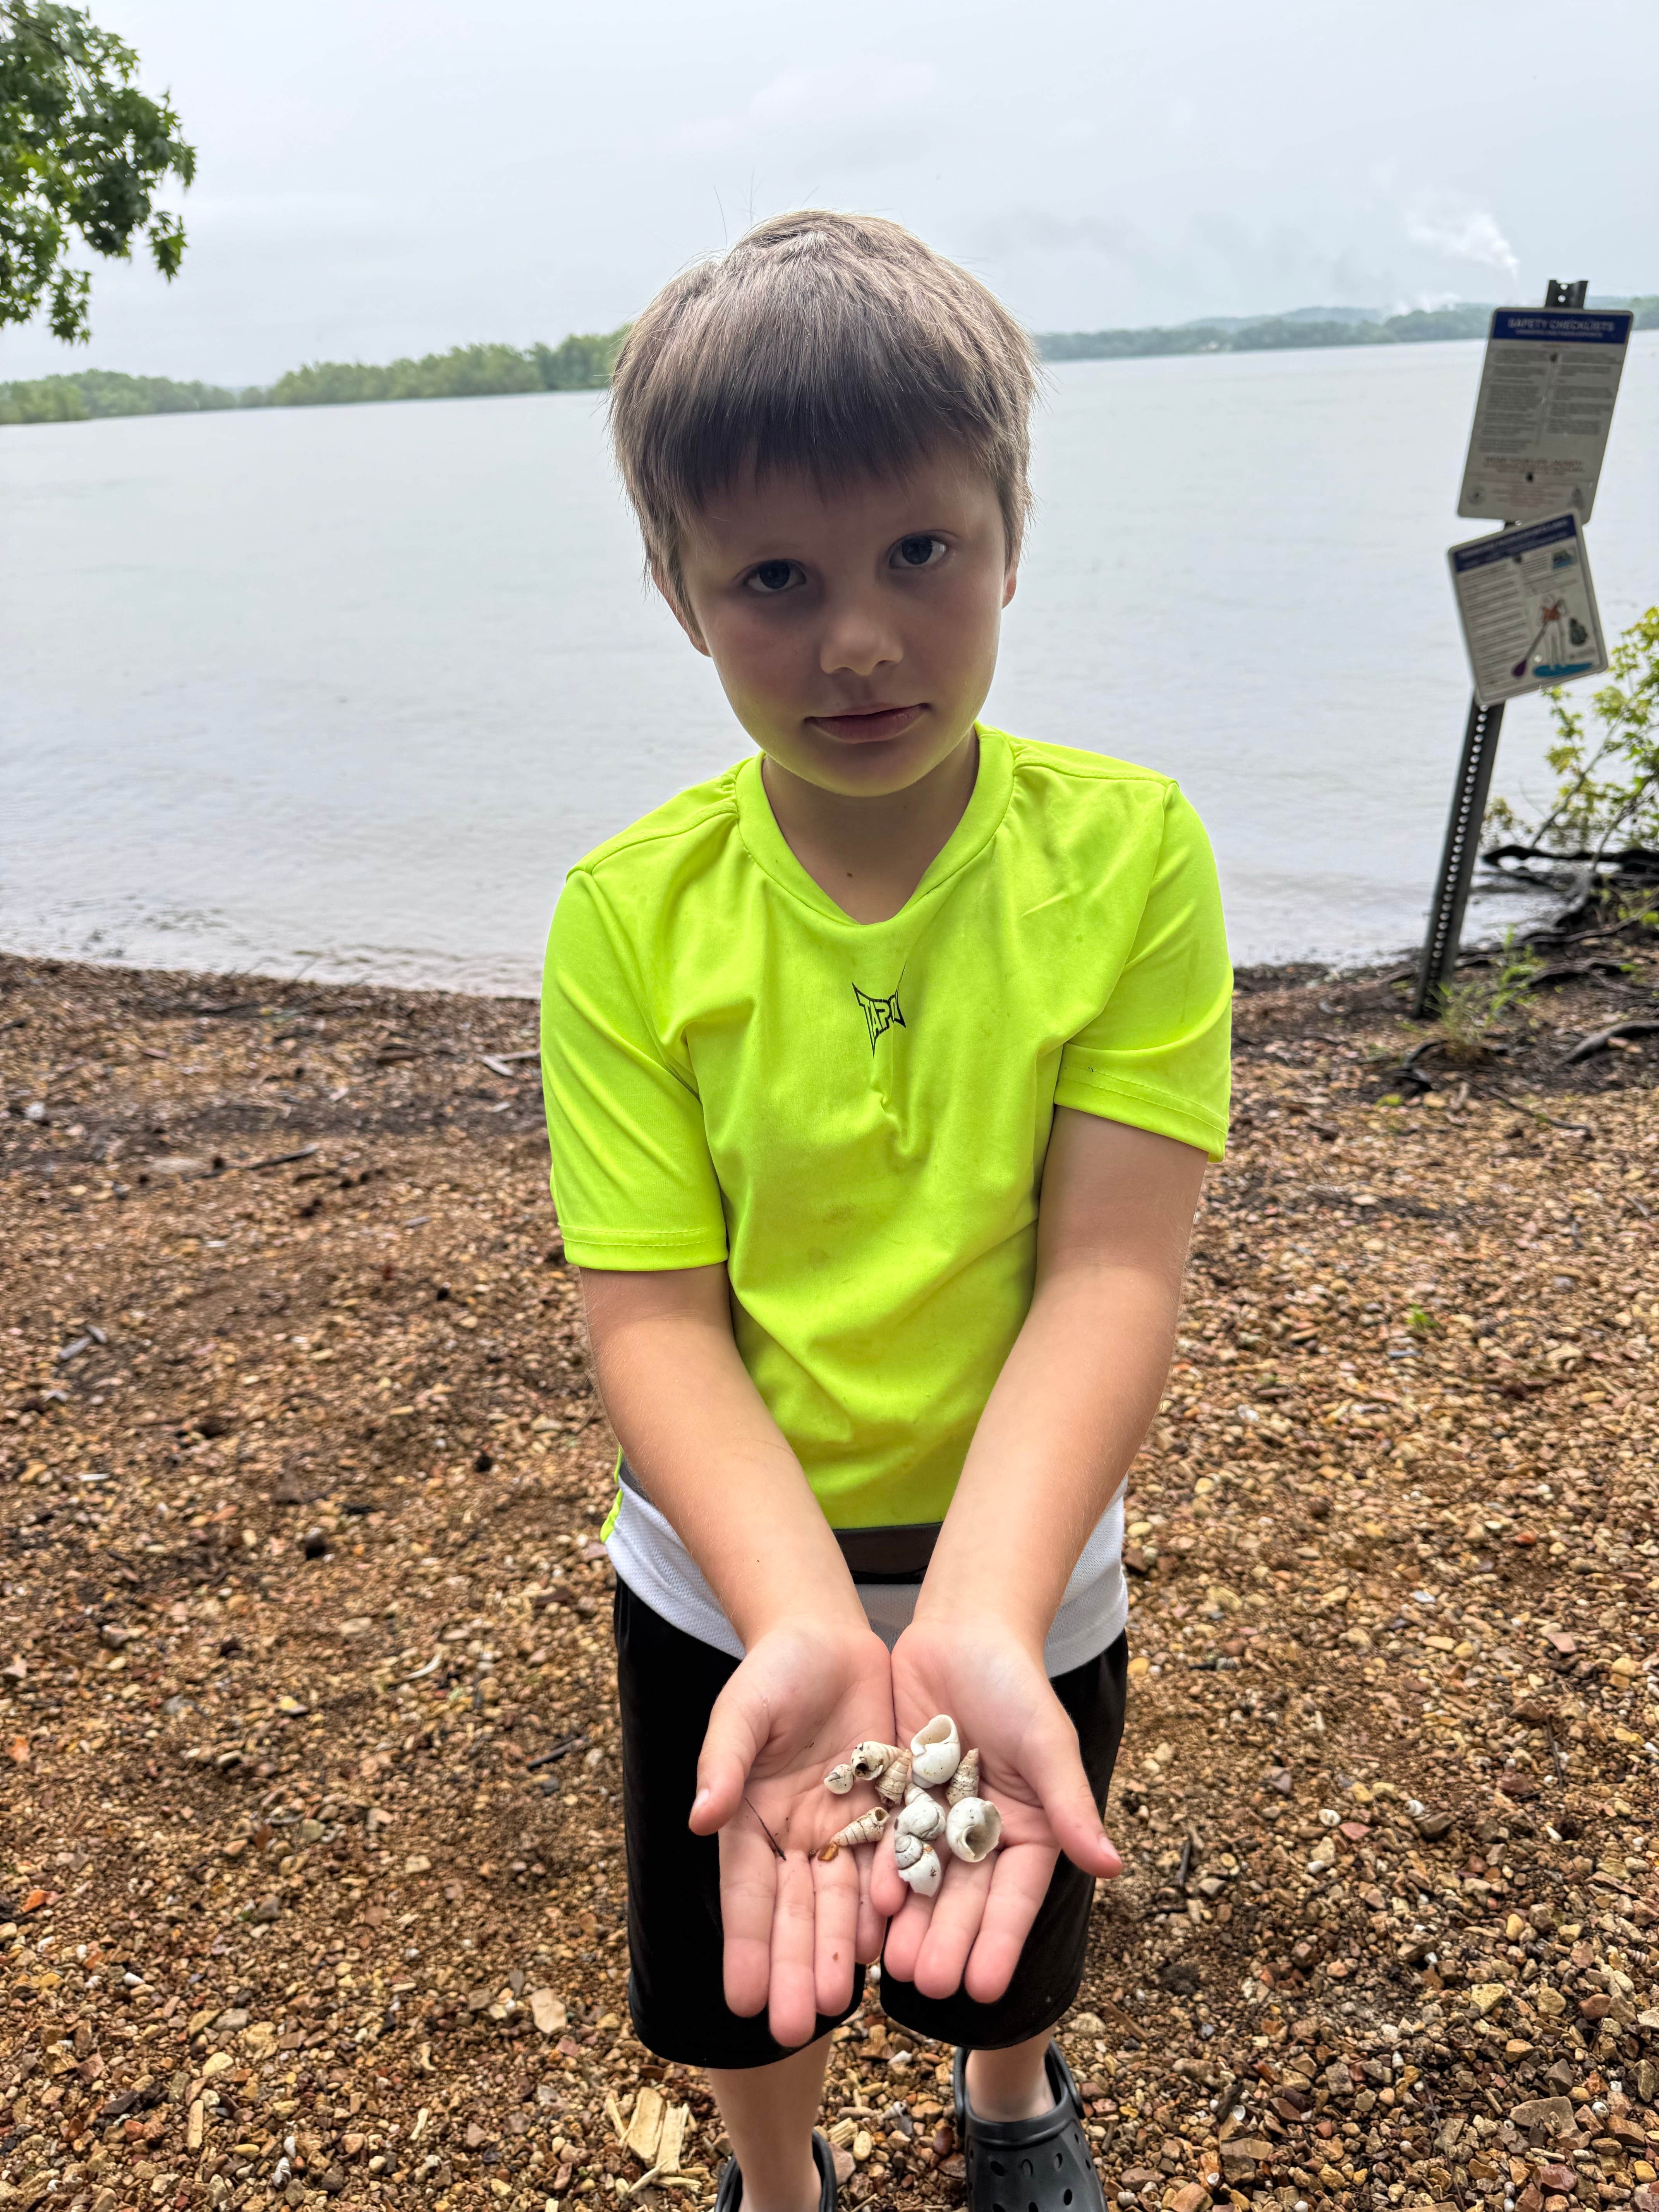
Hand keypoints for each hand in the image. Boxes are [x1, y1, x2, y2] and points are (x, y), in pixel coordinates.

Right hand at [689, 1616, 895, 2049]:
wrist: (827, 1638)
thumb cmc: (772, 1672)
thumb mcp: (742, 1709)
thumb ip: (725, 1762)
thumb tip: (699, 1817)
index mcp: (749, 1819)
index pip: (746, 1893)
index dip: (744, 1945)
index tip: (740, 1999)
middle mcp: (793, 1836)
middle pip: (793, 1911)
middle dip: (791, 1968)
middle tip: (793, 2028)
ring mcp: (840, 1829)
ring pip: (838, 1902)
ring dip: (835, 1953)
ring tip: (837, 2006)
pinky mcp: (885, 1811)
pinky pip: (885, 1867)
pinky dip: (882, 1909)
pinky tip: (885, 1950)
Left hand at [873, 1612, 1121, 2003]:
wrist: (963, 1631)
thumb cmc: (1017, 1683)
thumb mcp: (1046, 1742)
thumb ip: (1070, 1805)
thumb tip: (1112, 1866)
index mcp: (1028, 1830)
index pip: (1014, 1896)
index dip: (1000, 1940)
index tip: (986, 1988)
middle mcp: (983, 1834)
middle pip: (965, 1899)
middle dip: (948, 1942)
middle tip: (928, 1987)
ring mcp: (939, 1819)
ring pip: (926, 1882)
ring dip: (913, 1924)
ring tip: (894, 1967)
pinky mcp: (900, 1798)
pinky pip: (890, 1845)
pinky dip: (884, 1875)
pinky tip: (871, 1906)